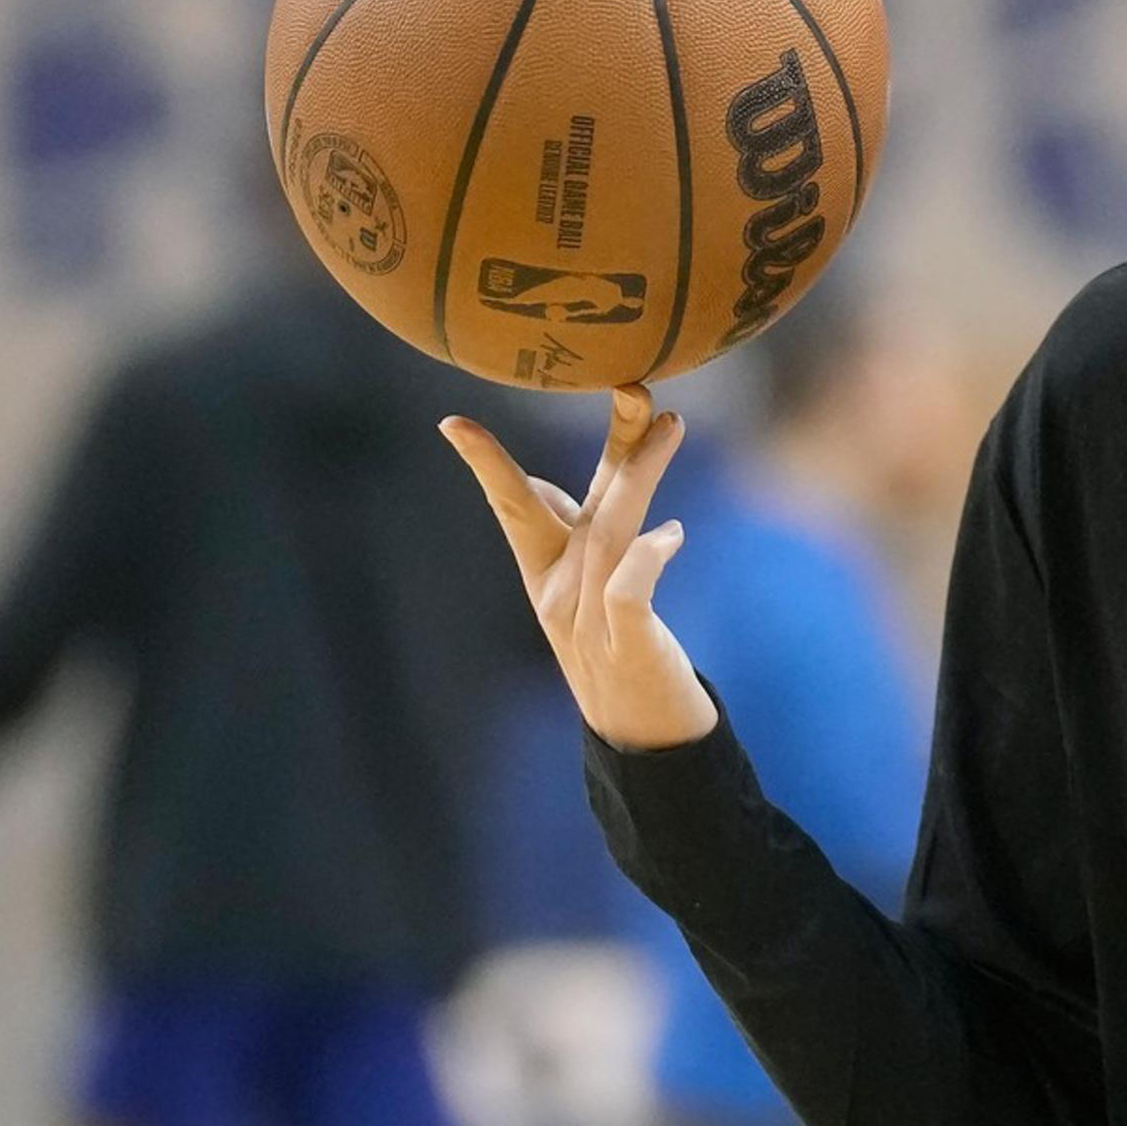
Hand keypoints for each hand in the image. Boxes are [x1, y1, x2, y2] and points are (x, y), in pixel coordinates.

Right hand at [441, 387, 716, 752]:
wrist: (643, 738)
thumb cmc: (619, 648)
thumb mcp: (584, 586)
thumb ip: (569, 531)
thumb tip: (541, 482)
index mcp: (546, 571)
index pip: (514, 504)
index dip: (486, 463)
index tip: (454, 423)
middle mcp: (559, 591)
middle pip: (575, 506)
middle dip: (610, 442)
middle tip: (635, 387)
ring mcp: (590, 622)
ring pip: (610, 534)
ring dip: (640, 474)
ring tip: (672, 425)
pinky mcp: (630, 648)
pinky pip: (628, 594)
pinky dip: (647, 559)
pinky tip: (673, 534)